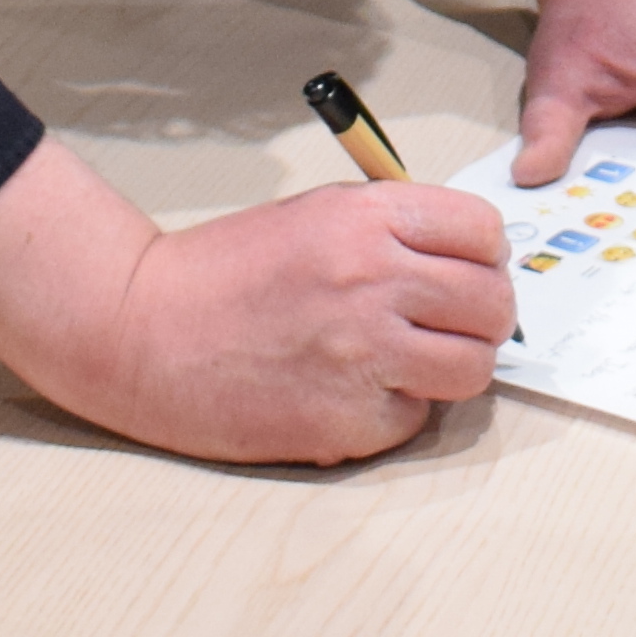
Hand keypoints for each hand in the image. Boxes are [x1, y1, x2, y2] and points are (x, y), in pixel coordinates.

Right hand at [0, 140, 507, 466]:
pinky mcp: (348, 420)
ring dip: (451, 370)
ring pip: (473, 369)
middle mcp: (375, 280)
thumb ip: (390, 231)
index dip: (484, 256)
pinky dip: (395, 412)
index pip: (483, 232)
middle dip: (483, 318)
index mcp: (368, 218)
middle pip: (493, 305)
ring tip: (410, 364)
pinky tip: (353, 394)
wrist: (143, 331)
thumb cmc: (224, 272)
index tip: (469, 271)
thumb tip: (463, 261)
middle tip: (453, 327)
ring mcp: (365, 353)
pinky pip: (414, 420)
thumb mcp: (313, 216)